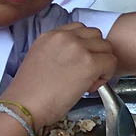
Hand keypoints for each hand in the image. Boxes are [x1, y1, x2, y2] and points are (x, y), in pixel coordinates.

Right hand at [0, 23, 116, 131]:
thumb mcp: (40, 58)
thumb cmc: (30, 91)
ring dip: (103, 63)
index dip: (84, 46)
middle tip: (86, 72)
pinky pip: (111, 63)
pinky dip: (106, 75)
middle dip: (96, 53)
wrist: (24, 106)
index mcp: (50, 35)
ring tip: (89, 80)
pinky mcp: (89, 63)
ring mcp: (78, 48)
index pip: (80, 29)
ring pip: (106, 47)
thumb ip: (59, 50)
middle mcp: (65, 37)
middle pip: (96, 35)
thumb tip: (79, 57)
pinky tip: (91, 86)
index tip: (78, 62)